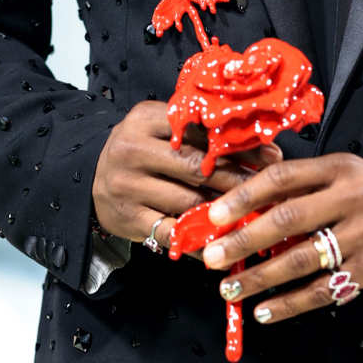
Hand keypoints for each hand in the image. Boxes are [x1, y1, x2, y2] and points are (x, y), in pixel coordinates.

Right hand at [92, 99, 279, 248]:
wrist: (90, 176)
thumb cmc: (141, 150)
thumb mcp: (160, 128)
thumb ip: (203, 133)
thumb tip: (266, 146)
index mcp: (146, 119)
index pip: (201, 131)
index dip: (240, 146)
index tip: (272, 157)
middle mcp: (133, 150)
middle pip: (198, 167)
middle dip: (238, 180)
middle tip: (270, 191)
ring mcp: (128, 186)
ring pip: (188, 201)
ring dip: (224, 212)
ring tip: (255, 216)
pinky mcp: (128, 218)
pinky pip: (171, 232)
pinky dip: (199, 240)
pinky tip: (222, 243)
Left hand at [199, 153, 362, 324]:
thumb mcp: (349, 176)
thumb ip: (307, 185)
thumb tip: (247, 204)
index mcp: (339, 169)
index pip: (283, 177)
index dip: (244, 195)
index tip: (214, 214)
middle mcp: (350, 199)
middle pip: (286, 218)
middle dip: (243, 239)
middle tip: (210, 257)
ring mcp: (361, 236)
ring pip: (299, 260)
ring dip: (258, 277)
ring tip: (229, 289)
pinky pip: (321, 291)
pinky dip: (289, 304)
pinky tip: (263, 312)